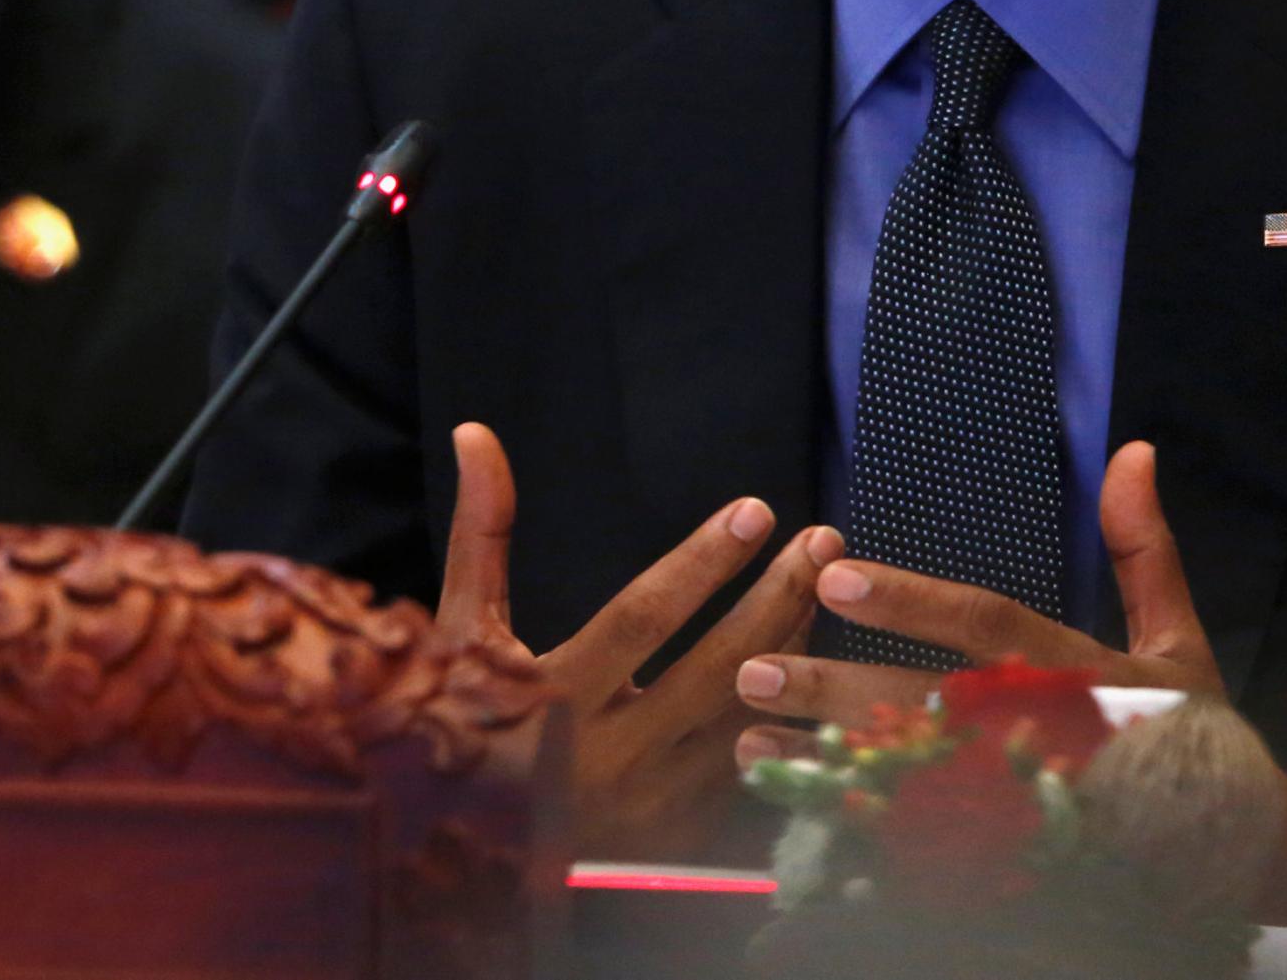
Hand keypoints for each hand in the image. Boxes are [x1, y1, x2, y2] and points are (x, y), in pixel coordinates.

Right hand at [437, 422, 842, 855]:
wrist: (462, 852)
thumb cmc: (460, 717)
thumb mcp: (463, 627)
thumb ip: (482, 533)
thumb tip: (476, 434)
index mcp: (550, 702)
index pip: (642, 620)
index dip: (701, 563)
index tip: (754, 511)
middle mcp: (606, 761)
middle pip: (714, 670)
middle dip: (776, 597)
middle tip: (822, 537)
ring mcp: (649, 809)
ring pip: (744, 720)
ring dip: (792, 649)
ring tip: (826, 585)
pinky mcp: (679, 842)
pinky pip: (750, 768)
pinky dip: (785, 712)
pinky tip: (808, 662)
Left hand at [737, 442, 1286, 928]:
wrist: (1241, 851)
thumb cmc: (1193, 731)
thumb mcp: (1179, 639)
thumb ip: (1145, 549)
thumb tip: (1133, 451)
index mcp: (1085, 674)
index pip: (988, 626)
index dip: (914, 602)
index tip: (838, 574)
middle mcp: (1047, 738)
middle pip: (929, 709)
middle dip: (839, 688)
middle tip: (755, 671)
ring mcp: (1026, 804)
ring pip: (909, 777)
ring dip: (827, 755)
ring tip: (748, 733)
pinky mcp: (1010, 853)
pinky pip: (917, 836)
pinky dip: (852, 814)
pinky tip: (792, 793)